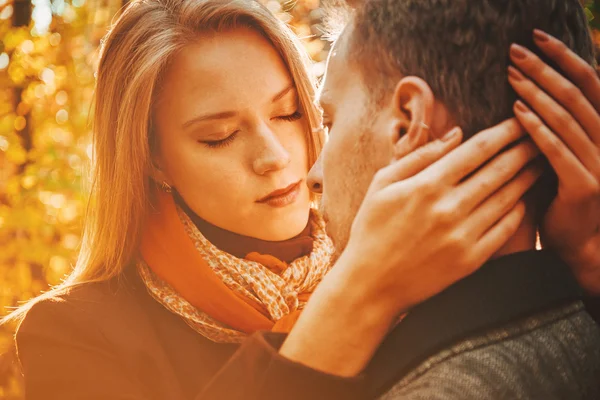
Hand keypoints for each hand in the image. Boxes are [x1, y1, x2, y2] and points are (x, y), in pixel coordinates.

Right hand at [281, 119, 541, 375]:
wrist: (370, 283)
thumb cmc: (371, 229)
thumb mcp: (382, 184)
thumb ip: (419, 156)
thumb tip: (455, 134)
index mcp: (426, 185)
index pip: (477, 150)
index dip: (503, 132)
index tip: (518, 121)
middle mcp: (449, 208)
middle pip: (499, 170)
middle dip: (523, 149)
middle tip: (538, 137)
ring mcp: (462, 235)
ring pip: (507, 198)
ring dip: (527, 177)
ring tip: (540, 163)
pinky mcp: (470, 260)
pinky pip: (504, 229)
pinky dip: (518, 211)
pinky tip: (523, 200)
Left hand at [508, 30, 599, 294]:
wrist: (580, 245)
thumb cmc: (564, 196)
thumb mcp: (568, 154)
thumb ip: (560, 125)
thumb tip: (535, 90)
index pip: (589, 83)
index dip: (564, 57)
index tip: (536, 38)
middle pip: (577, 94)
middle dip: (545, 69)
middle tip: (515, 52)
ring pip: (567, 118)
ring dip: (537, 93)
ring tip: (511, 75)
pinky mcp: (585, 186)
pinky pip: (558, 151)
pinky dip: (537, 129)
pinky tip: (516, 113)